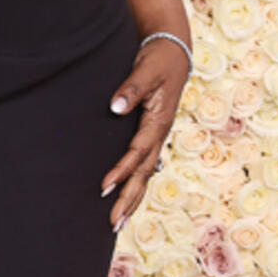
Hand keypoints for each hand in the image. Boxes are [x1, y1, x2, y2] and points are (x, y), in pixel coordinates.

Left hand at [100, 35, 190, 230]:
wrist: (173, 52)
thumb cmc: (158, 60)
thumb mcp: (146, 69)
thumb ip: (131, 87)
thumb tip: (114, 106)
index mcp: (159, 122)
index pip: (138, 153)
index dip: (121, 170)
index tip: (104, 187)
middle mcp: (159, 135)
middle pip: (144, 174)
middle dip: (129, 199)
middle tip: (113, 223)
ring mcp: (157, 138)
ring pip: (145, 175)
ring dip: (132, 199)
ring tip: (118, 223)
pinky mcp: (152, 136)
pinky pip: (143, 166)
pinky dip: (134, 185)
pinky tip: (125, 199)